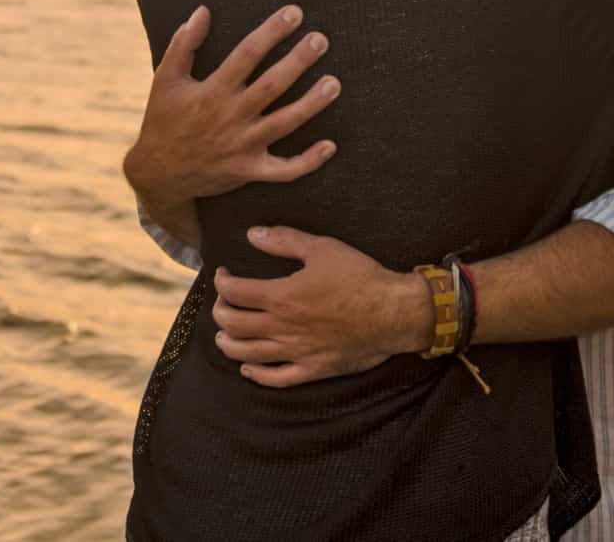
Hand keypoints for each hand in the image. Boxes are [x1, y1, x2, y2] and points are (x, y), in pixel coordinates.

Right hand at [122, 4, 341, 208]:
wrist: (159, 173)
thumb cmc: (163, 119)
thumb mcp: (165, 79)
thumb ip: (184, 44)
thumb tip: (203, 11)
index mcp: (211, 91)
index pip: (247, 55)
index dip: (272, 32)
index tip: (294, 14)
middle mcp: (230, 117)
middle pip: (272, 86)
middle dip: (298, 61)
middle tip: (321, 40)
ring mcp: (242, 146)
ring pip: (284, 124)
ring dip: (311, 104)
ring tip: (334, 83)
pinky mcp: (249, 170)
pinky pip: (283, 170)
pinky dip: (307, 161)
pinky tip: (330, 145)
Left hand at [210, 226, 431, 387]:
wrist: (394, 312)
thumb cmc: (360, 277)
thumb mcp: (322, 248)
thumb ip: (284, 240)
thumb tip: (253, 234)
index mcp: (281, 297)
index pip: (234, 292)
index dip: (220, 282)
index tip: (223, 274)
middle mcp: (282, 327)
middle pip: (233, 325)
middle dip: (220, 311)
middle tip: (223, 302)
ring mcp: (296, 352)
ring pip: (247, 354)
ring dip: (228, 344)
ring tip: (223, 335)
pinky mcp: (312, 370)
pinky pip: (276, 379)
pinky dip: (256, 375)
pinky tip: (248, 368)